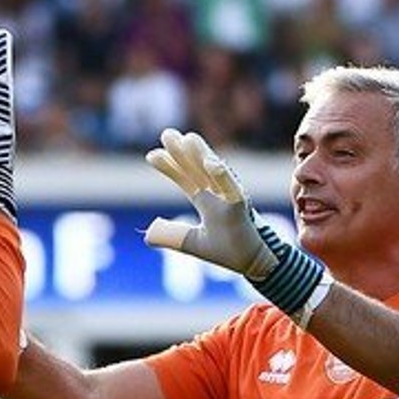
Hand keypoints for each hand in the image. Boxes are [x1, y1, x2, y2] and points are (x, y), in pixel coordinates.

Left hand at [142, 126, 328, 318]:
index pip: (185, 178)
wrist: (251, 265)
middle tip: (166, 133)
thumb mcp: (191, 243)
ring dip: (202, 154)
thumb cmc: (226, 251)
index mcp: (206, 201)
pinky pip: (232, 187)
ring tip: (188, 138)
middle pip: (197, 168)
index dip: (170, 167)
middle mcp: (218, 195)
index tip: (151, 155)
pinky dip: (223, 175)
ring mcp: (230, 198)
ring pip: (214, 172)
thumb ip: (171, 235)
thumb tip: (147, 233)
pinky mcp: (242, 206)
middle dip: (182, 152)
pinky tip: (211, 163)